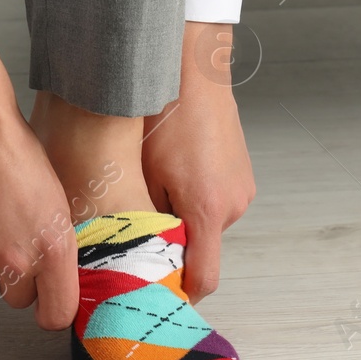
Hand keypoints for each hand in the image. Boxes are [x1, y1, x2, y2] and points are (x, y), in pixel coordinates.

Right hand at [0, 36, 78, 329]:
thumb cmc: (14, 150)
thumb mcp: (55, 200)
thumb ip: (54, 244)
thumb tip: (52, 275)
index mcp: (51, 247)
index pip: (56, 313)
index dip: (51, 311)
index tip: (47, 304)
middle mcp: (13, 259)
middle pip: (15, 301)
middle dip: (15, 281)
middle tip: (12, 246)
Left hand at [141, 21, 255, 301]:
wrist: (191, 62)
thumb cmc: (161, 109)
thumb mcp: (137, 170)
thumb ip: (137, 218)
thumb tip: (120, 251)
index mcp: (207, 208)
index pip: (201, 280)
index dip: (175, 294)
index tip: (151, 297)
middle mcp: (232, 204)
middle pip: (198, 251)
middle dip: (168, 248)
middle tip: (131, 234)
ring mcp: (240, 188)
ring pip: (203, 225)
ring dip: (178, 219)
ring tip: (147, 191)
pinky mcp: (240, 174)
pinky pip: (212, 201)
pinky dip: (190, 198)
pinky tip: (168, 173)